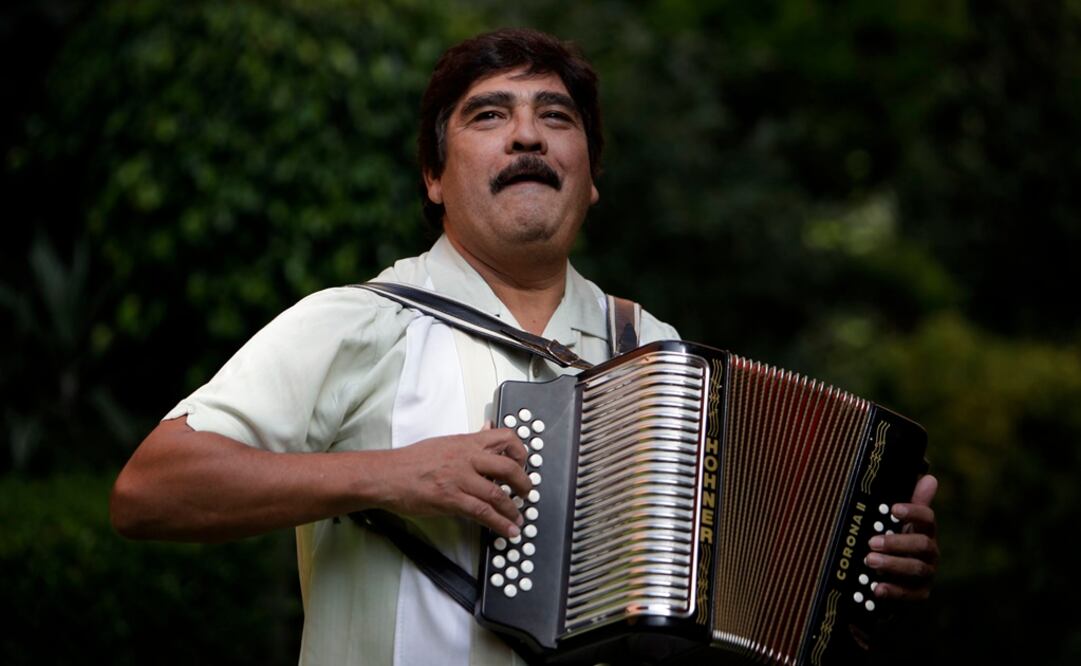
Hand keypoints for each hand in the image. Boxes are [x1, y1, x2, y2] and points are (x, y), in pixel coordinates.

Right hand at [375, 426, 530, 537]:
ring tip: (518, 518)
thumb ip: (470, 440)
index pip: (505, 437)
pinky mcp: (451, 499)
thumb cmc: (413, 460)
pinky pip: (482, 513)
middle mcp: (467, 458)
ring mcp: (459, 479)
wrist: (388, 474)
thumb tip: (488, 429)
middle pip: (508, 467)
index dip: (521, 452)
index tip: (523, 465)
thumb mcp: (446, 442)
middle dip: (524, 483)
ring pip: (497, 494)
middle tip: (527, 494)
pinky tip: (507, 530)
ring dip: (513, 509)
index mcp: (467, 442)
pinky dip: (499, 523)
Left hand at [864, 474, 938, 600]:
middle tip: (872, 541)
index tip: (893, 508)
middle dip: (897, 543)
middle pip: (922, 545)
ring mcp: (927, 573)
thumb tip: (929, 476)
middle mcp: (931, 552)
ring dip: (892, 564)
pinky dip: (893, 591)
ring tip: (869, 560)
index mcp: (925, 531)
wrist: (897, 575)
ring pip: (916, 569)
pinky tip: (876, 588)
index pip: (928, 518)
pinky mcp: (920, 593)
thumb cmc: (897, 540)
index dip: (914, 512)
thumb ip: (912, 502)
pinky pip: (910, 594)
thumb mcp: (899, 521)